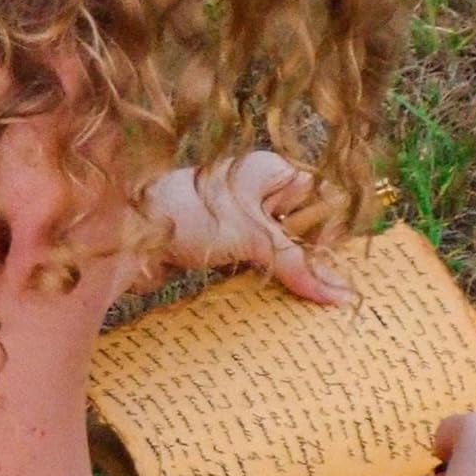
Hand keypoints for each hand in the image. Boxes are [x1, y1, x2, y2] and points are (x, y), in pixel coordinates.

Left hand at [137, 152, 354, 304]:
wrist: (127, 235)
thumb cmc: (191, 214)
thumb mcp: (253, 237)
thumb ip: (298, 265)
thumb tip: (342, 295)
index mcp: (270, 171)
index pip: (320, 197)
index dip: (333, 230)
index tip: (347, 265)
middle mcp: (257, 190)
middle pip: (302, 228)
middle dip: (314, 259)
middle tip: (336, 294)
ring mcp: (239, 219)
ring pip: (279, 250)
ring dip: (290, 275)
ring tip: (314, 304)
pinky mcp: (222, 246)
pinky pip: (257, 265)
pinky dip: (267, 282)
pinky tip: (281, 302)